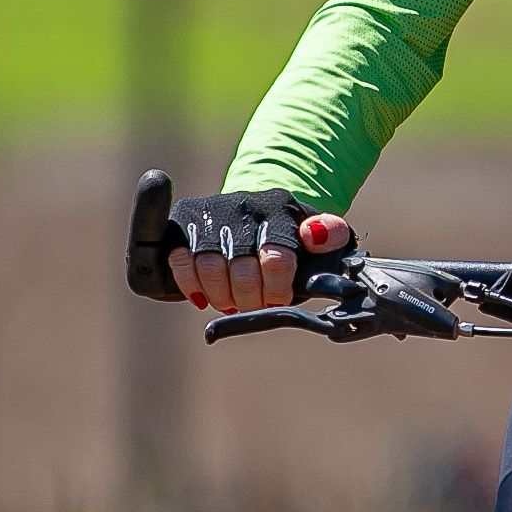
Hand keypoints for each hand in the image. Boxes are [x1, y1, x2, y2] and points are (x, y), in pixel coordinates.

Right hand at [163, 190, 354, 312]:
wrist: (257, 211)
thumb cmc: (293, 234)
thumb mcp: (321, 233)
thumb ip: (331, 234)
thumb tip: (316, 236)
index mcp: (280, 208)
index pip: (277, 257)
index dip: (277, 290)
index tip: (278, 301)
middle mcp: (243, 205)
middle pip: (241, 269)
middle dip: (250, 299)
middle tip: (255, 306)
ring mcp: (211, 211)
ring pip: (209, 267)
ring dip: (222, 296)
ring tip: (233, 302)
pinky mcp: (183, 220)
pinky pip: (180, 260)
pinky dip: (192, 285)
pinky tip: (205, 297)